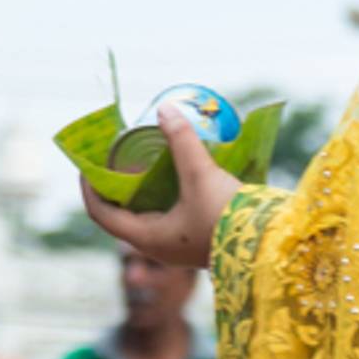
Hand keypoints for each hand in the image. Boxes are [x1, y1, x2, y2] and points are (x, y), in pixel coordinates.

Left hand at [78, 105, 241, 269]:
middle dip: (115, 186)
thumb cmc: (228, 218)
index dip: (90, 187)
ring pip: (145, 217)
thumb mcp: (201, 175)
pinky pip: (165, 218)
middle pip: (121, 215)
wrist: (269, 247)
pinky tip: (172, 176)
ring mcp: (176, 247)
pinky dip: (160, 197)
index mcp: (147, 238)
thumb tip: (165, 110)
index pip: (101, 214)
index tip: (89, 163)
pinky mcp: (195, 242)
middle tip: (118, 158)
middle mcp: (157, 247)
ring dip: (139, 192)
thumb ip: (183, 141)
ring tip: (142, 162)